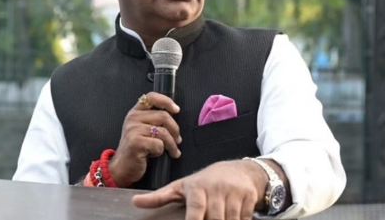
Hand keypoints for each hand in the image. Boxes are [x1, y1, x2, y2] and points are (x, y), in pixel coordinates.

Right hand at [109, 92, 181, 186]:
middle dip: (175, 130)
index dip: (167, 101)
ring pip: (163, 132)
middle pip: (164, 116)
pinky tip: (155, 154)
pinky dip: (161, 152)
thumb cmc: (136, 149)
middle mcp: (133, 118)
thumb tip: (174, 115)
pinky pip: (159, 144)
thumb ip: (153, 119)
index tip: (176, 110)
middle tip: (177, 140)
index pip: (152, 97)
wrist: (122, 167)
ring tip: (172, 151)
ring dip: (172, 144)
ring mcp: (133, 130)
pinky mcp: (136, 143)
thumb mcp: (141, 129)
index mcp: (135, 112)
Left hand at [132, 160, 265, 219]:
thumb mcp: (181, 187)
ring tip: (219, 214)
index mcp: (197, 188)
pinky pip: (244, 219)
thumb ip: (159, 197)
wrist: (238, 169)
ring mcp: (234, 192)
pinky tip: (233, 215)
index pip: (195, 211)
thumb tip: (135, 202)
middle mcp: (216, 188)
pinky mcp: (249, 196)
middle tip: (208, 215)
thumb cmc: (205, 182)